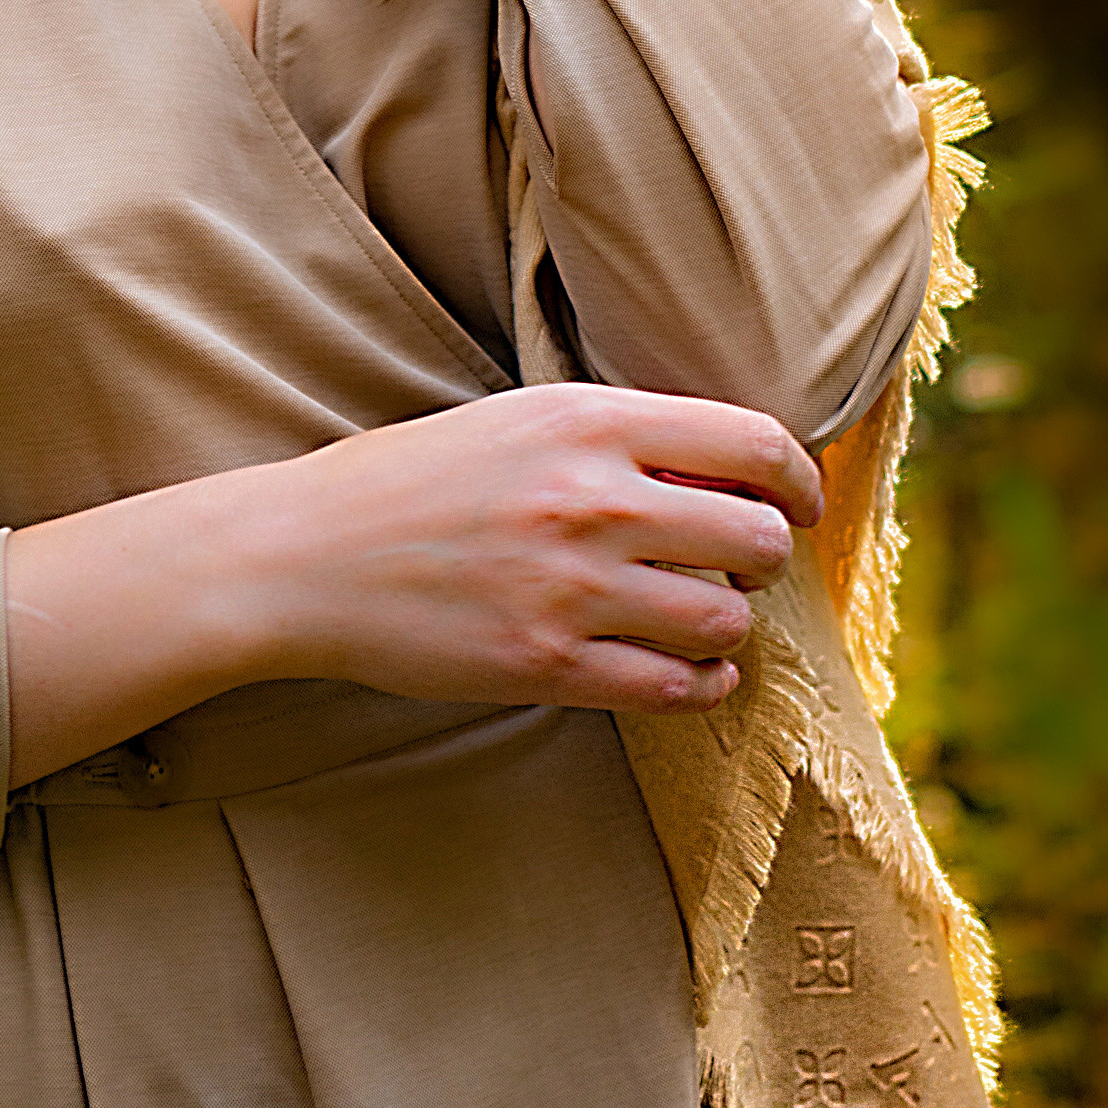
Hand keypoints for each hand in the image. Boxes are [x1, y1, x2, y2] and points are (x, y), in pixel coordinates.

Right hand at [2, 383, 819, 783]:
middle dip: (764, 556)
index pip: (751, 442)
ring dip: (729, 624)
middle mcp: (592, 498)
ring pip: (726, 619)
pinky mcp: (548, 666)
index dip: (798, 477)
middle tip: (737, 563)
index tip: (798, 500)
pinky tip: (684, 669)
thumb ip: (619, 436)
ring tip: (701, 618)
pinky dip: (701, 683)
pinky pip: (676, 688)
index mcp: (586, 419)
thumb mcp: (520, 419)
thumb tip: (730, 466)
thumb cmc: (416, 479)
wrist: (309, 554)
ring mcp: (571, 587)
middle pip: (755, 538)